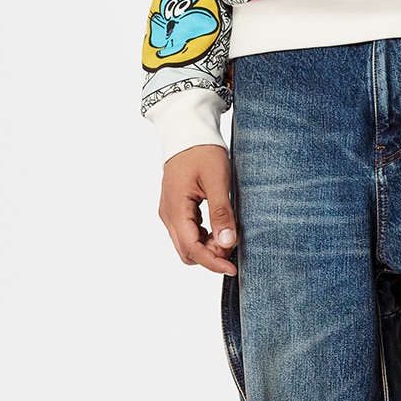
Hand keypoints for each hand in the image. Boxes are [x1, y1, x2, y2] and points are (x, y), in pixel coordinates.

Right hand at [159, 143, 238, 274]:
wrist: (188, 131)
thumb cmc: (202, 151)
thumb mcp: (217, 180)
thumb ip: (221, 213)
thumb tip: (227, 242)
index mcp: (175, 208)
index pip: (191, 248)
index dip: (212, 262)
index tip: (232, 268)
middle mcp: (167, 214)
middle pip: (186, 251)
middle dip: (210, 255)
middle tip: (232, 245)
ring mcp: (169, 211)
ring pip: (186, 243)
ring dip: (207, 246)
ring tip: (228, 234)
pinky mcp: (175, 208)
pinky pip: (187, 232)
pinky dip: (203, 237)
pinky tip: (219, 228)